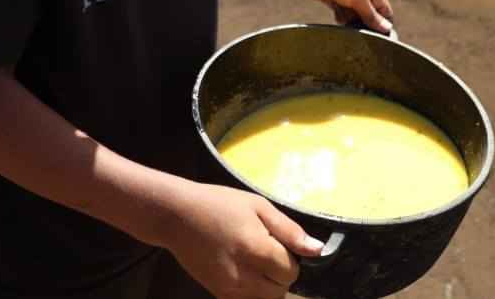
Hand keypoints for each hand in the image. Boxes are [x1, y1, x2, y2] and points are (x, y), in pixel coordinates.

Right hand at [162, 182, 322, 298]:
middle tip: (267, 252)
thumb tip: (317, 250)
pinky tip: (243, 269)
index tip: (278, 243)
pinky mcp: (219, 294)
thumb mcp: (257, 206)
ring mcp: (229, 288)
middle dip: (281, 274)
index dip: (291, 258)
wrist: (176, 216)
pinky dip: (253, 290)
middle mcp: (243, 275)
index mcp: (255, 249)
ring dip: (269, 286)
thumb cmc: (218, 204)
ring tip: (255, 262)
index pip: (290, 271)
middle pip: (281, 291)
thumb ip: (289, 230)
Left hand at [305, 0, 393, 33]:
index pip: (386, 14)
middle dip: (364, 25)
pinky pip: (344, 18)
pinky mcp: (339, 5)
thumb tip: (387, 28)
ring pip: (356, 20)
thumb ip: (372, 16)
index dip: (383, 25)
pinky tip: (337, 14)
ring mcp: (351, 2)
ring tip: (344, 15)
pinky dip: (341, 18)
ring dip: (350, 22)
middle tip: (357, 29)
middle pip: (370, 19)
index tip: (377, 37)